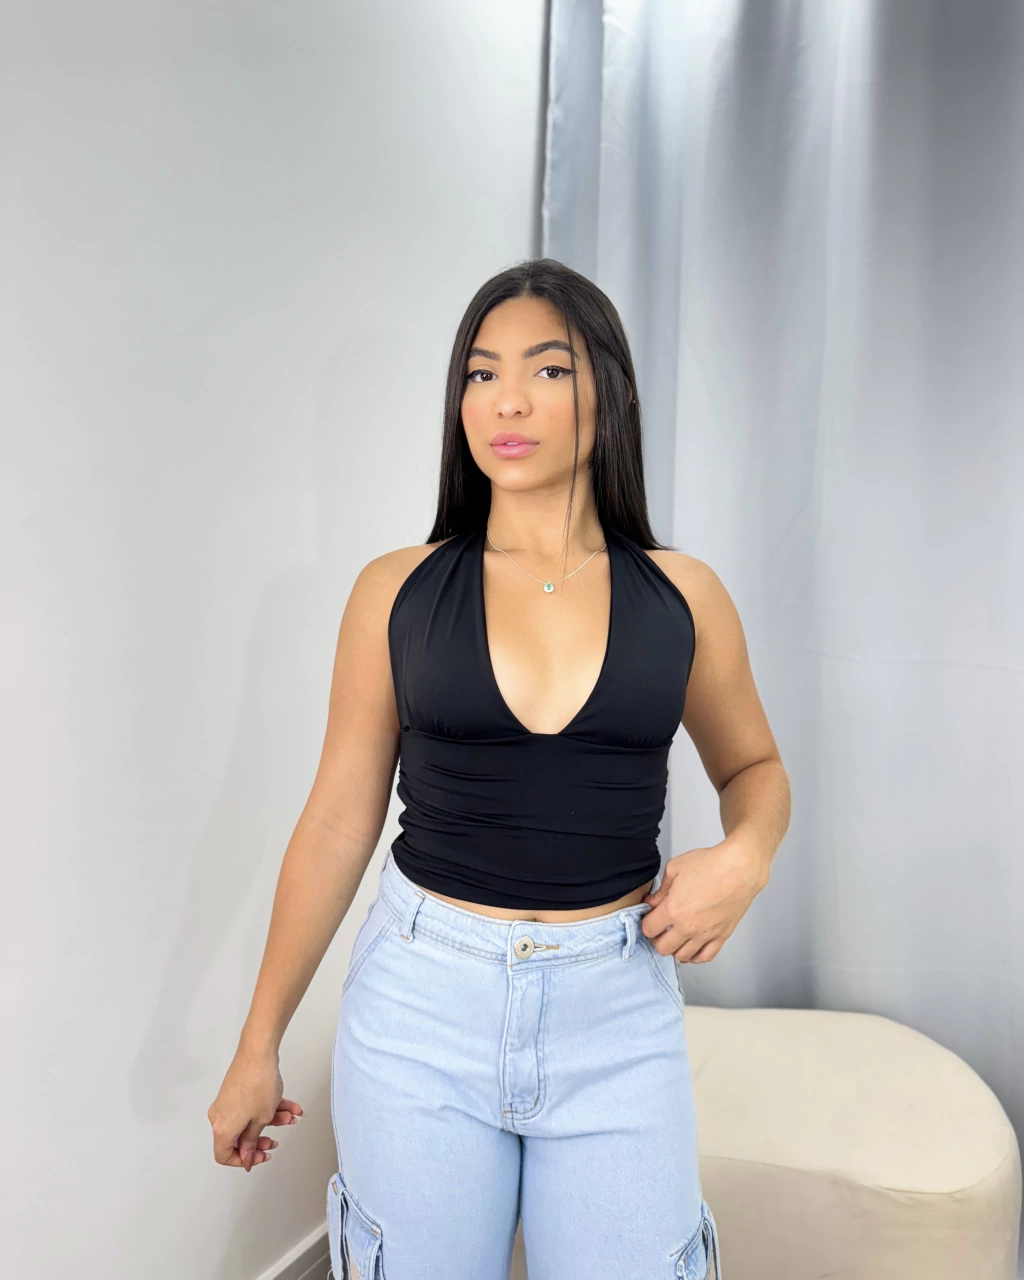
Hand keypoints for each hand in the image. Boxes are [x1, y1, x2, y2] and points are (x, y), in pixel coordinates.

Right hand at [207, 1044, 303, 1171]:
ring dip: (272, 1120)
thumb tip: (246, 1156)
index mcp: (222, 1128)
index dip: (243, 1160)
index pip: (224, 1155)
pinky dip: (270, 1107)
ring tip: (290, 1117)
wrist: (258, 1052)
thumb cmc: (258, 1084)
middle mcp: (220, 1116)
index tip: (258, 1156)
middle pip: (238, 1138)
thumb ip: (252, 1141)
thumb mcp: (260, 1120)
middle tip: (275, 1142)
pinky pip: (252, 1106)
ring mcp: (228, 1102)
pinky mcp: (236, 1090)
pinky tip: (290, 1107)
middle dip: (261, 1140)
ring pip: (250, 1119)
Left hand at [640, 838, 767, 963]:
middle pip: (663, 948)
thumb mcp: (675, 868)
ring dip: (676, 948)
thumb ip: (661, 890)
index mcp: (673, 910)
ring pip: (682, 956)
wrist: (740, 868)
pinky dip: (696, 957)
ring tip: (676, 937)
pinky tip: (692, 950)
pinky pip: (705, 957)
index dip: (647, 923)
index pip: (648, 929)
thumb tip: (652, 902)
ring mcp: (706, 934)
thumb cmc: (711, 864)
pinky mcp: (722, 936)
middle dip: (658, 939)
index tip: (650, 918)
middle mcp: (688, 927)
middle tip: (661, 929)